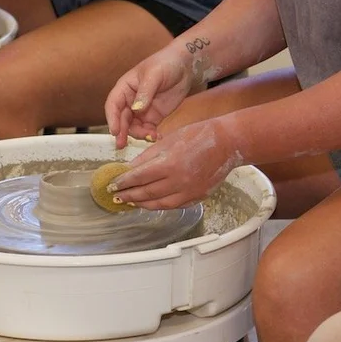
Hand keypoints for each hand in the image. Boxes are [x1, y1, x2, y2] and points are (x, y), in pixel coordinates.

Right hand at [105, 46, 195, 148]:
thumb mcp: (154, 75)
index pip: (113, 105)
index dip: (112, 119)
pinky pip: (148, 129)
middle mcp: (130, 100)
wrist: (185, 65)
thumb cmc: (166, 63)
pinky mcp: (154, 116)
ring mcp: (142, 109)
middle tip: (123, 145)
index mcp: (124, 88)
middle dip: (122, 132)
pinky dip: (150, 135)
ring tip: (151, 136)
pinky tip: (157, 137)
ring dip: (139, 134)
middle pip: (122, 119)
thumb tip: (136, 109)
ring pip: (134, 127)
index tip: (114, 131)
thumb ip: (145, 93)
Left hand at [109, 118, 242, 209]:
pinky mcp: (198, 197)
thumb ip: (148, 156)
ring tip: (131, 202)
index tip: (112, 184)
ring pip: (159, 204)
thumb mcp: (168, 140)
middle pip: (146, 193)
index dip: (123, 182)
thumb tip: (130, 169)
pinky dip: (160, 206)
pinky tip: (151, 203)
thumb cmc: (198, 135)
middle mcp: (178, 181)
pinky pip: (174, 205)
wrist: (228, 143)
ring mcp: (189, 191)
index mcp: (169, 163)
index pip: (138, 177)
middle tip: (116, 196)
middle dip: (129, 195)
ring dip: (142, 204)